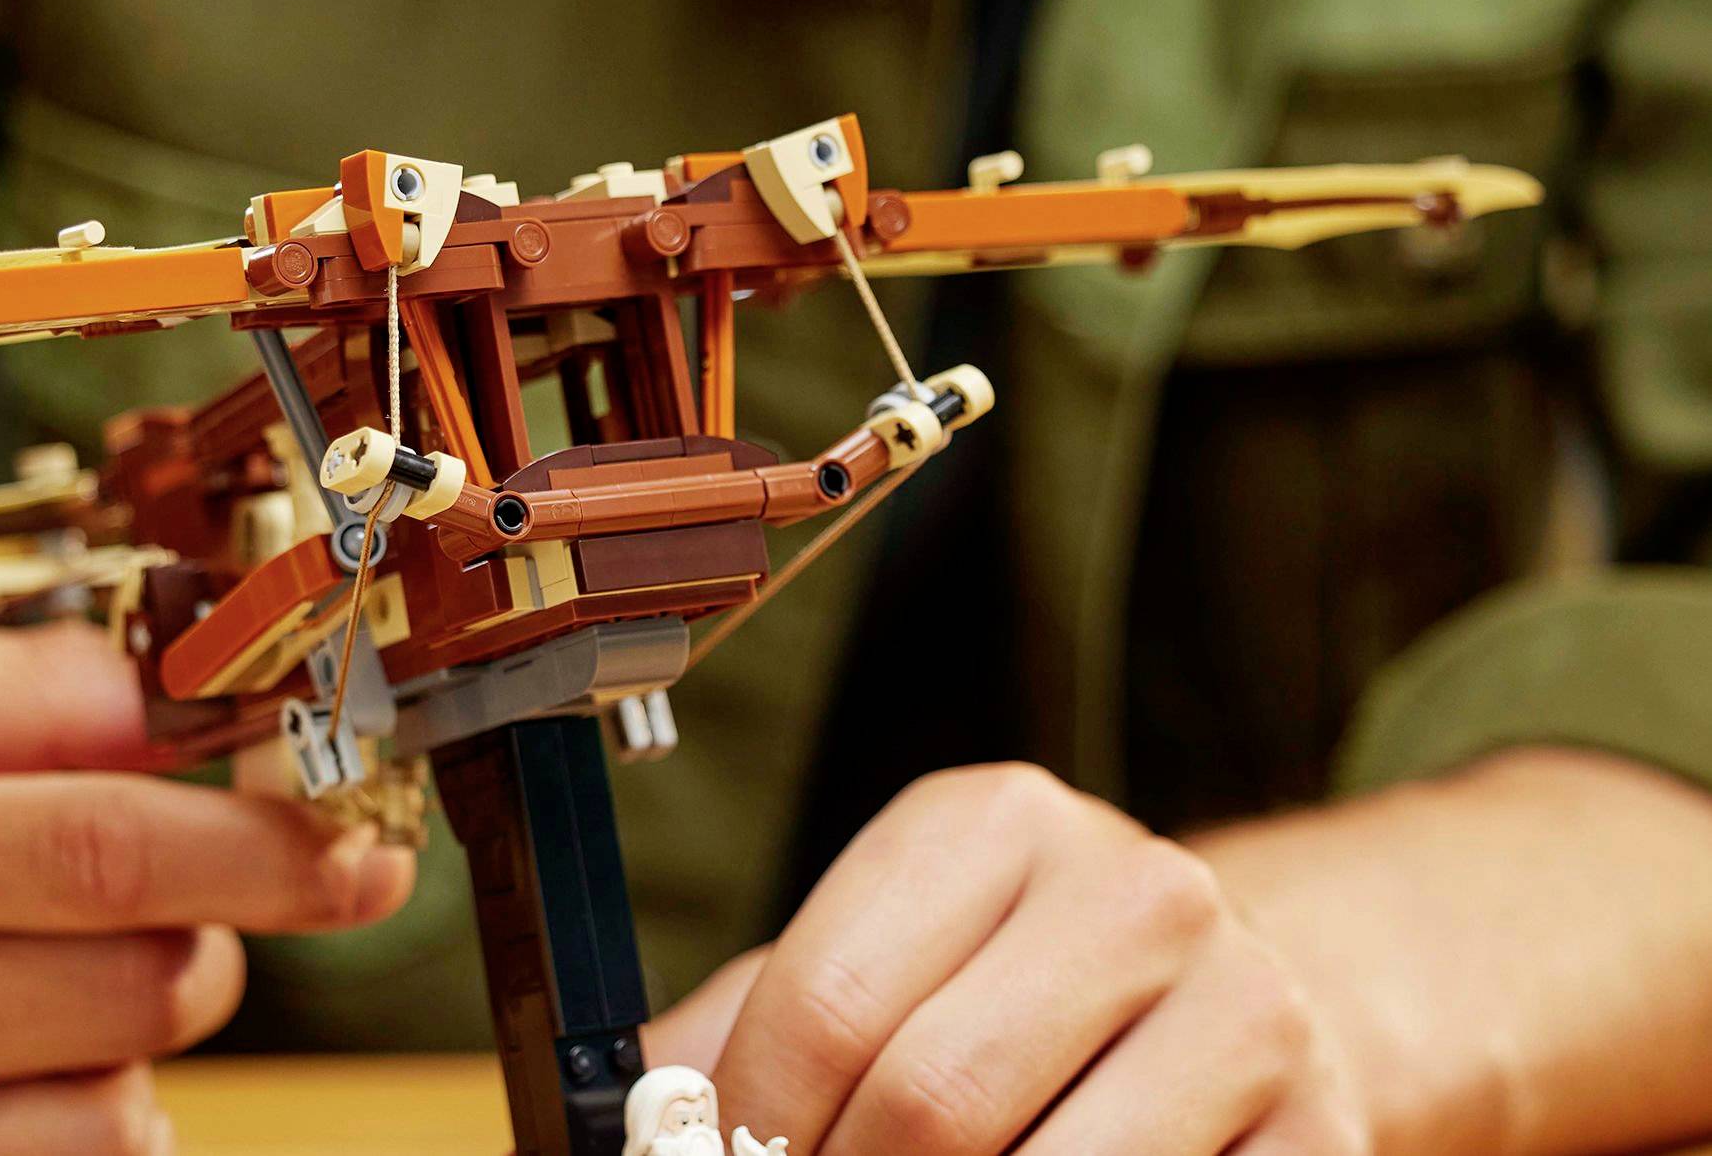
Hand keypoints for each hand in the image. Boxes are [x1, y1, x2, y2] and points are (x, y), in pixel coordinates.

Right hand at [0, 624, 413, 1155]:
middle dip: (214, 929)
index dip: (258, 845)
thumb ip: (32, 688)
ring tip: (64, 976)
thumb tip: (198, 694)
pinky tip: (31, 1066)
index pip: (97, 849)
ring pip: (116, 1107)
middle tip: (192, 888)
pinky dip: (93, 1122)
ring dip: (142, 1032)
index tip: (360, 840)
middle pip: (131, 985)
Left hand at [646, 763, 1365, 1155]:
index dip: (747, 1129)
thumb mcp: (885, 964)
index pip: (829, 1001)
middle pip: (931, 1105)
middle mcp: (1134, 891)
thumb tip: (623, 1118)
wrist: (1248, 1004)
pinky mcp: (1324, 1137)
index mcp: (994, 823)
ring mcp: (1246, 1011)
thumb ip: (748, 1033)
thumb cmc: (1017, 997)